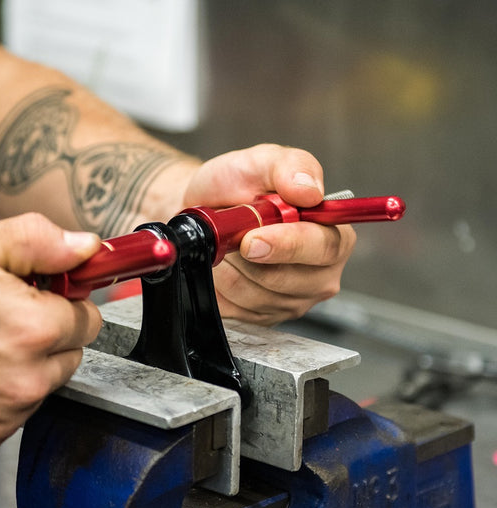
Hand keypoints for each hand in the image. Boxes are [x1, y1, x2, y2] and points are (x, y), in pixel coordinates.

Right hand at [0, 215, 101, 456]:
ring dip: (25, 367)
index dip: (65, 301)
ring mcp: (5, 417)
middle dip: (48, 334)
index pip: (89, 318)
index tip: (44, 296)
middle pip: (71, 354)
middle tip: (3, 318)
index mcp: (32, 328)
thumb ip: (37, 243)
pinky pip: (14, 414)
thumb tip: (84, 247)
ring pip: (44, 385)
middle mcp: (26, 380)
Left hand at [182, 144, 355, 324]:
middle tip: (232, 234)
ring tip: (228, 245)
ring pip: (254, 295)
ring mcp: (291, 301)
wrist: (202, 209)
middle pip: (286, 280)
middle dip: (248, 257)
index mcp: (333, 233)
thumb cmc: (236, 187)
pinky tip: (223, 266)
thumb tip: (309, 190)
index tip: (251, 239)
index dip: (286, 246)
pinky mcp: (262, 318)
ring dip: (229, 267)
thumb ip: (289, 167)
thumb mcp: (260, 162)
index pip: (323, 248)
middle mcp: (320, 274)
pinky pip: (235, 309)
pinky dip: (219, 285)